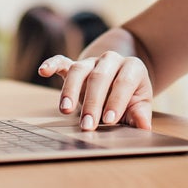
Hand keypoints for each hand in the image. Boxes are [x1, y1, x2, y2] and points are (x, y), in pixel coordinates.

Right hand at [38, 51, 153, 129]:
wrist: (120, 82)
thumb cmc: (130, 97)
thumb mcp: (139, 105)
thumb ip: (140, 114)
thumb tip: (144, 127)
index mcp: (132, 67)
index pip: (124, 82)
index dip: (117, 100)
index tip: (109, 120)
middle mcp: (111, 60)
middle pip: (100, 77)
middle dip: (93, 102)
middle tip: (87, 125)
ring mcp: (91, 61)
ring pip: (79, 70)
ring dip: (71, 90)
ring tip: (66, 110)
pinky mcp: (74, 65)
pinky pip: (62, 61)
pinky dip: (52, 64)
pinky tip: (43, 71)